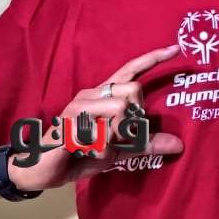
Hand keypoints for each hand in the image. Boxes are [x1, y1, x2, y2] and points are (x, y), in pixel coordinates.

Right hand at [15, 44, 183, 190]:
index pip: (130, 71)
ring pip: (123, 110)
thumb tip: (178, 145)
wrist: (40, 170)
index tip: (175, 48)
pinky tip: (88, 152)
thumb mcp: (118, 151)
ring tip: (99, 147)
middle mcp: (92, 94)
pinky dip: (103, 149)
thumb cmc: (79, 155)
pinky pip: (104, 132)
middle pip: (135, 91)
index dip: (153, 59)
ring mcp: (79, 105)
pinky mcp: (70, 121)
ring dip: (118, 137)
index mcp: (104, 96)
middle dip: (135, 120)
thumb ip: (145, 145)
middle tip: (116, 140)